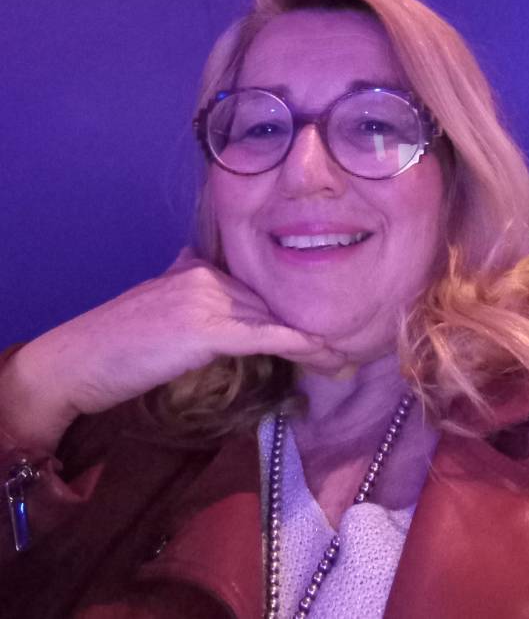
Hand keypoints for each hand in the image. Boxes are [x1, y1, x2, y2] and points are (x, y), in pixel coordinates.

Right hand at [0, 249, 345, 450]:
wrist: (76, 361)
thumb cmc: (114, 343)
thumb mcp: (155, 304)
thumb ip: (183, 284)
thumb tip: (198, 269)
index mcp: (198, 268)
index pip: (259, 288)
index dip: (292, 312)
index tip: (326, 330)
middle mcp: (206, 274)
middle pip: (273, 301)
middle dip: (311, 328)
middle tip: (351, 349)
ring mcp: (205, 297)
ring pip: (274, 318)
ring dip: (316, 343)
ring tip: (347, 362)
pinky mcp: (204, 326)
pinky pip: (264, 336)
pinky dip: (299, 346)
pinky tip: (327, 356)